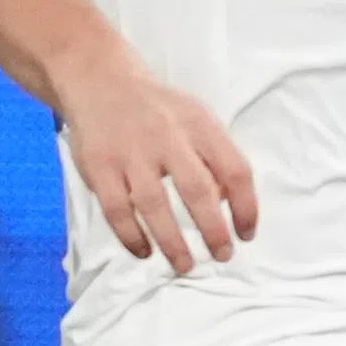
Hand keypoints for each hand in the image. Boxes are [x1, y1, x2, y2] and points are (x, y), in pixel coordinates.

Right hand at [57, 58, 256, 271]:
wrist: (99, 80)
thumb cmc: (159, 109)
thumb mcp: (196, 118)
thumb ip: (215, 156)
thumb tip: (229, 205)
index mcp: (199, 125)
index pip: (235, 170)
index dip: (247, 207)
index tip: (247, 234)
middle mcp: (166, 137)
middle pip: (198, 191)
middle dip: (213, 230)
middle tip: (222, 255)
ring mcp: (130, 152)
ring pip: (154, 205)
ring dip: (172, 241)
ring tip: (185, 265)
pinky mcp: (98, 166)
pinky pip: (116, 209)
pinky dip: (131, 235)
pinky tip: (144, 251)